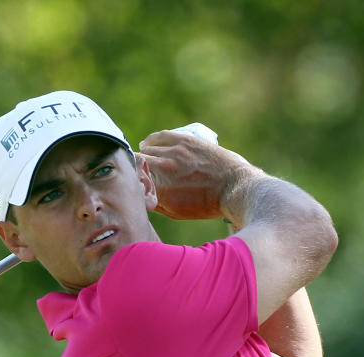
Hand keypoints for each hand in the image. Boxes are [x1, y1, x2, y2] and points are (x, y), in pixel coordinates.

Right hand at [137, 130, 255, 221]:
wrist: (233, 188)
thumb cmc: (206, 204)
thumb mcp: (176, 213)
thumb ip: (155, 203)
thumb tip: (140, 194)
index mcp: (160, 190)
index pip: (132, 180)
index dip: (130, 181)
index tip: (132, 183)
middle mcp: (163, 169)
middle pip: (136, 163)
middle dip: (136, 168)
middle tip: (139, 172)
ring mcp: (174, 151)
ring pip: (147, 149)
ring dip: (144, 154)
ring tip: (147, 160)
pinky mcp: (184, 140)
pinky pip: (159, 136)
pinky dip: (151, 140)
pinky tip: (148, 144)